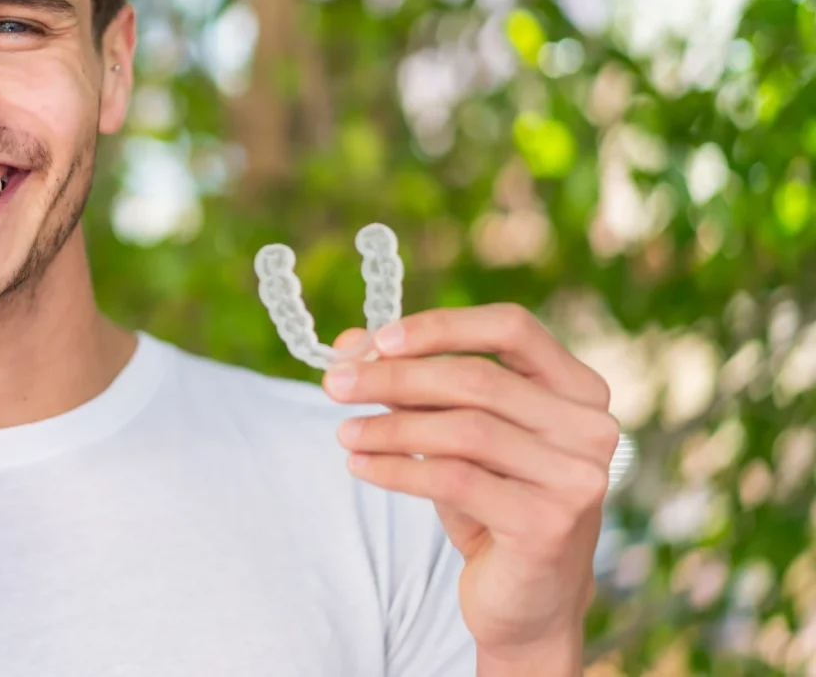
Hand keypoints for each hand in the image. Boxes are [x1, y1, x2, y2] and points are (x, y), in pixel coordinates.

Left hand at [326, 305, 616, 671]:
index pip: (513, 328)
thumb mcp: (454, 434)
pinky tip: (360, 465)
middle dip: (395, 377)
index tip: (379, 340)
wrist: (526, 599)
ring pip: (464, 430)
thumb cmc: (491, 501)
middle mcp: (591, 428)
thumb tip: (350, 340)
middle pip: (478, 378)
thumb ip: (412, 384)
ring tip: (343, 431)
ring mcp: (578, 478)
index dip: (443, 326)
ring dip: (389, 426)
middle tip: (334, 383)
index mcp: (578, 389)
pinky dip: (397, 468)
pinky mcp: (548, 524)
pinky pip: (455, 480)